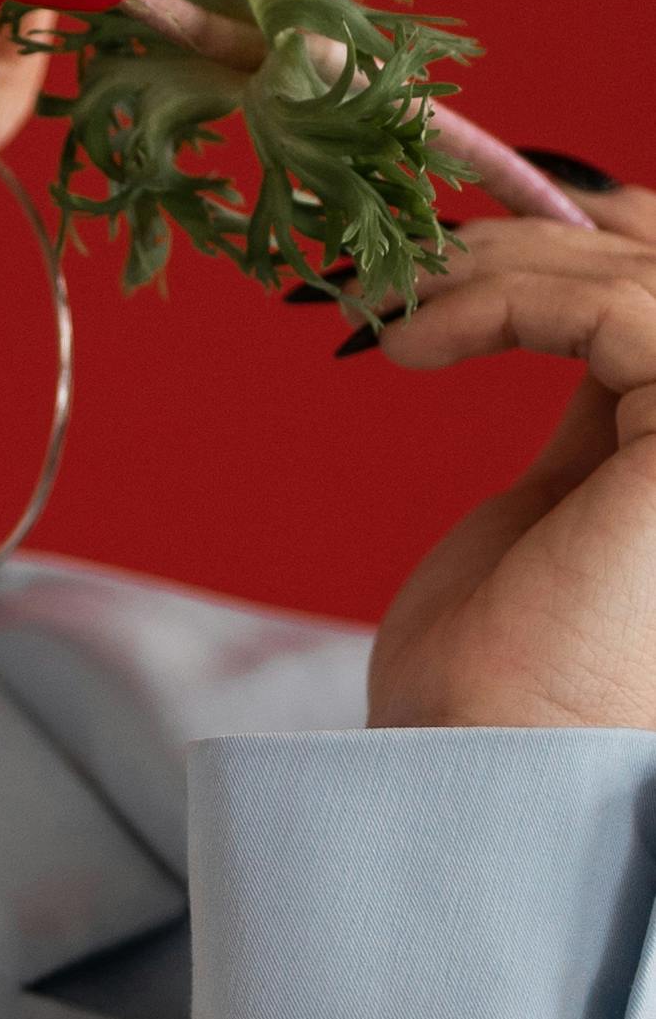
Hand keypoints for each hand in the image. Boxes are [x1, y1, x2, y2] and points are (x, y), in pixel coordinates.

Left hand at [368, 180, 655, 728]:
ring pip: (643, 276)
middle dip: (543, 235)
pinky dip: (501, 302)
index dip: (593, 245)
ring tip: (388, 310)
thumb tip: (571, 304)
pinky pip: (614, 309)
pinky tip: (408, 347)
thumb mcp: (562, 508)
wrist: (476, 783)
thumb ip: (603, 409)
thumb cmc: (499, 685)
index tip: (459, 255)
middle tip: (411, 261)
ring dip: (501, 267)